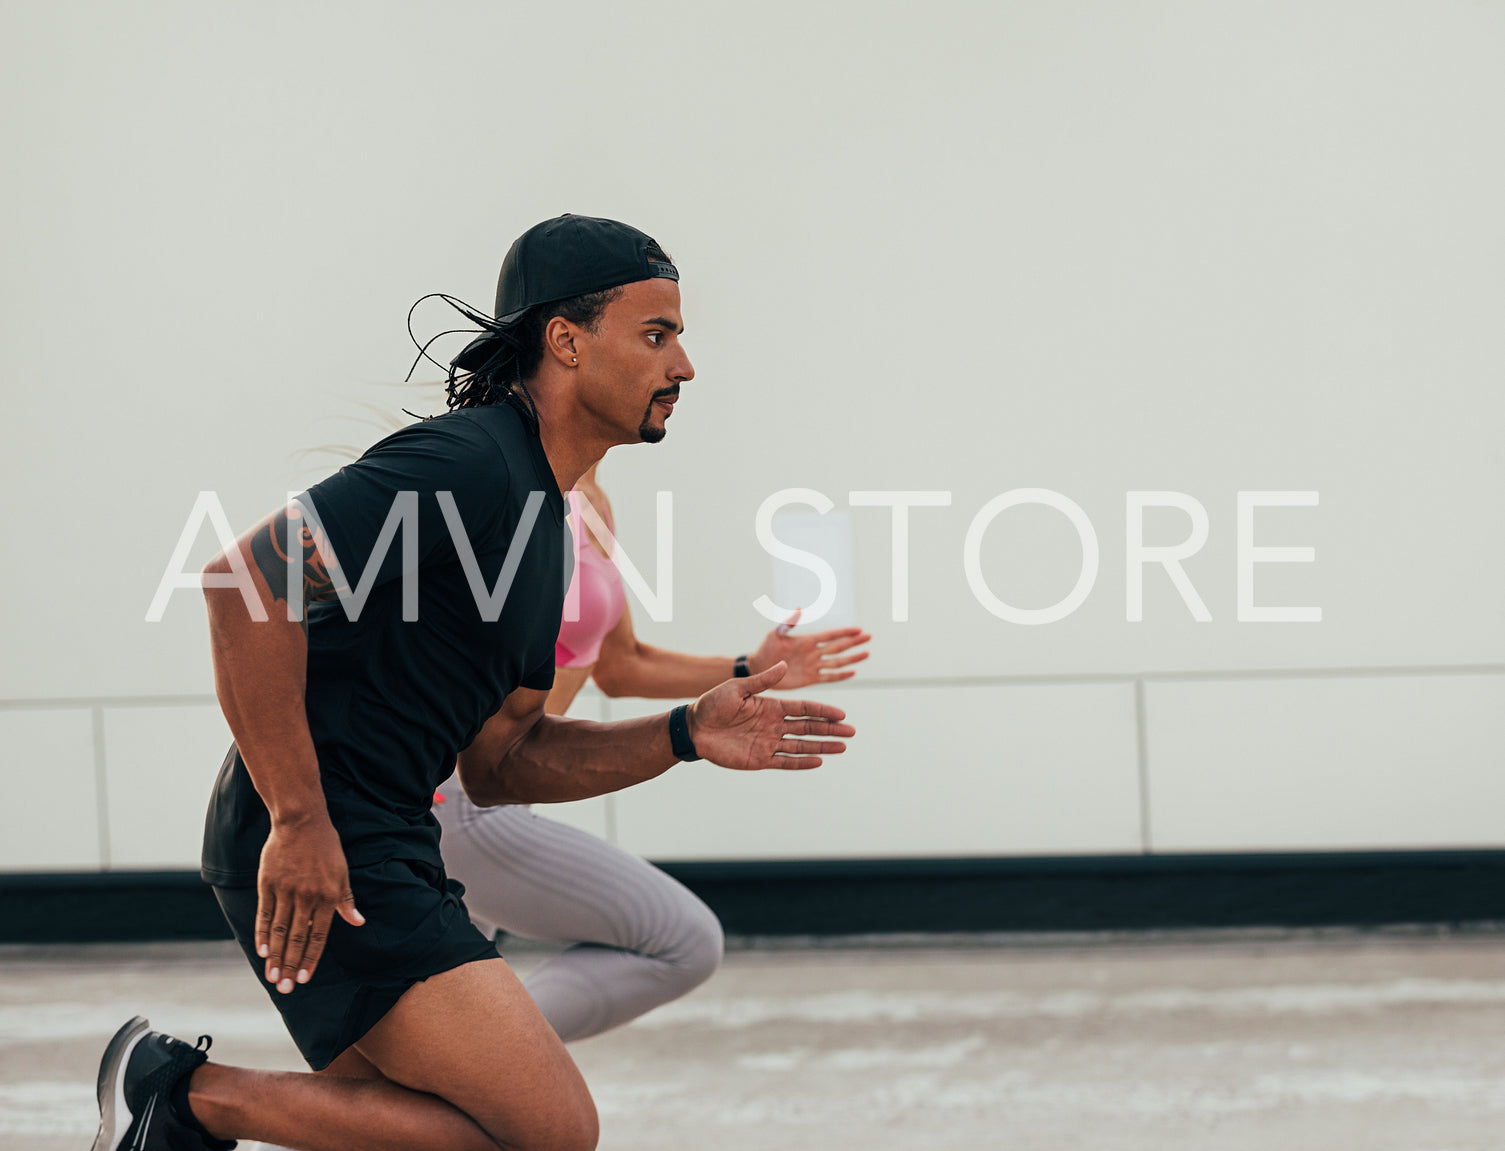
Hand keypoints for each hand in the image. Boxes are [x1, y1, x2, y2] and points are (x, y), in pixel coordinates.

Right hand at [255, 814, 363, 992]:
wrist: (302, 821)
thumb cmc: (326, 846)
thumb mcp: (343, 871)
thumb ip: (347, 899)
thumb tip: (358, 922)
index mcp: (328, 895)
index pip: (319, 935)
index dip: (311, 959)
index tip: (304, 979)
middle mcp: (307, 896)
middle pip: (298, 938)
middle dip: (291, 966)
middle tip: (285, 989)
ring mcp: (286, 890)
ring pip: (281, 931)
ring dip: (276, 957)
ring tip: (272, 978)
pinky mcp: (268, 884)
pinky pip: (265, 914)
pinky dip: (263, 934)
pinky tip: (262, 952)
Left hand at [689, 661, 855, 769]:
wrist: (693, 728)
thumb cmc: (711, 704)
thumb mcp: (737, 688)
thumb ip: (762, 681)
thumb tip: (783, 666)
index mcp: (771, 706)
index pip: (803, 709)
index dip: (823, 711)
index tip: (841, 714)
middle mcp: (773, 725)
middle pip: (808, 727)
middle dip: (830, 730)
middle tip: (851, 732)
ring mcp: (768, 743)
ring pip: (801, 745)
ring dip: (822, 746)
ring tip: (842, 748)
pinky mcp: (759, 759)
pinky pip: (785, 762)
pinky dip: (801, 763)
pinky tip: (818, 761)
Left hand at [749, 608, 871, 688]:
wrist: (759, 668)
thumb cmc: (766, 648)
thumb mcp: (775, 634)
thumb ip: (789, 623)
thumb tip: (800, 609)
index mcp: (807, 640)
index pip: (830, 635)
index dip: (844, 632)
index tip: (859, 629)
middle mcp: (813, 652)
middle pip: (838, 646)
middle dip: (854, 642)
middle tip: (869, 637)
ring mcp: (813, 665)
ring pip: (837, 662)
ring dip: (852, 658)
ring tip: (866, 654)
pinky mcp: (810, 678)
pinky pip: (828, 677)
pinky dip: (840, 675)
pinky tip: (853, 672)